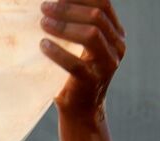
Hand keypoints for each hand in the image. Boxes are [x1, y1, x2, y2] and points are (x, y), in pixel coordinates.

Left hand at [39, 0, 125, 118]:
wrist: (80, 110)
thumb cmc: (75, 73)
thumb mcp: (81, 47)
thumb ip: (79, 26)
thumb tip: (54, 2)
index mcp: (116, 34)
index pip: (103, 5)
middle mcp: (116, 47)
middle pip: (96, 16)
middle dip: (68, 8)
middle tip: (45, 8)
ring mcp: (107, 65)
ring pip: (91, 34)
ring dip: (64, 26)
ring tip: (43, 24)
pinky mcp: (92, 81)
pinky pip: (75, 63)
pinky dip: (57, 52)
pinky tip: (43, 46)